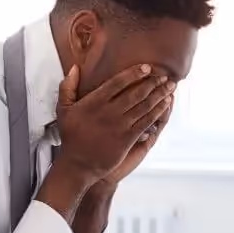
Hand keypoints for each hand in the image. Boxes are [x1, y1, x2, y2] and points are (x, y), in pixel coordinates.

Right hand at [55, 64, 175, 180]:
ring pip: (145, 106)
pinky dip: (158, 112)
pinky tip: (165, 105)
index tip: (147, 68)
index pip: (118, 82)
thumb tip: (74, 68)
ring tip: (170, 87)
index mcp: (94, 102)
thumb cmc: (71, 137)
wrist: (77, 164)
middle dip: (153, 83)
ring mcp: (120, 126)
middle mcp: (109, 112)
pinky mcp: (127, 139)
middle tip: (164, 77)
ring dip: (160, 95)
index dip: (134, 73)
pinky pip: (146, 122)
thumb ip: (68, 87)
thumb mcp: (63, 109)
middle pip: (136, 93)